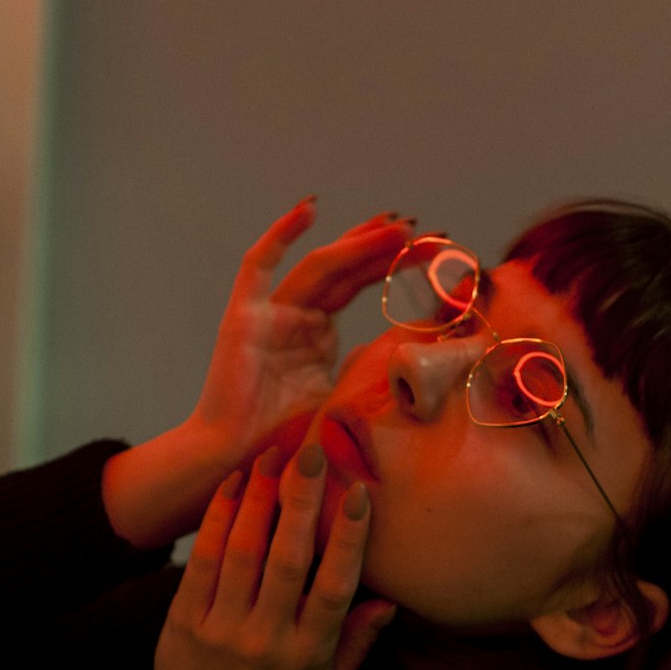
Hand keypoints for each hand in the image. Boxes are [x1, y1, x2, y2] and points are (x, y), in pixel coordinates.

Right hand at [103, 202, 412, 547]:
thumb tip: (419, 371)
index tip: (430, 248)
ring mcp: (270, 313)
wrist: (239, 461)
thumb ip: (368, 380)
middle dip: (381, 246)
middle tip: (422, 228)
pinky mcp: (243, 315)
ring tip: (395, 227)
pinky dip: (281, 234)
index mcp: (318, 335)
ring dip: (357, 244)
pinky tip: (311, 209)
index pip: (358, 286)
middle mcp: (296, 317)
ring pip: (319, 266)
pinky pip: (258, 264)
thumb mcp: (344, 403)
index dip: (390, 264)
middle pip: (344, 269)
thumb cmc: (285, 441)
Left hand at [127, 442, 395, 669]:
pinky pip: (202, 560)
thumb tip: (390, 602)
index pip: (333, 590)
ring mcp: (223, 629)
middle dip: (301, 503)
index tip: (357, 495)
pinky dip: (217, 519)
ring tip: (271, 456)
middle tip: (311, 454)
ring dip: (258, 499)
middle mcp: (267, 640)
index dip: (348, 541)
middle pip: (287, 562)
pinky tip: (231, 485)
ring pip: (243, 553)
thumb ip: (357, 643)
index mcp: (308, 653)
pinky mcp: (184, 620)